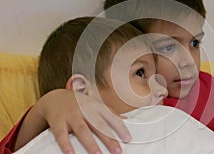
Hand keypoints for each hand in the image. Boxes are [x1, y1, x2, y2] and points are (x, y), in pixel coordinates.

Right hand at [16, 89, 130, 153]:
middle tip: (117, 150)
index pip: (110, 117)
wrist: (54, 97)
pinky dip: (66, 144)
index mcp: (95, 106)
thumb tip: (125, 119)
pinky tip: (71, 153)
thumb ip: (108, 112)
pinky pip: (61, 134)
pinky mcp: (58, 121)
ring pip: (82, 129)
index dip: (120, 127)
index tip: (127, 138)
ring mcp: (71, 115)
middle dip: (109, 139)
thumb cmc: (78, 103)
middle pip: (98, 125)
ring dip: (90, 143)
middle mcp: (84, 110)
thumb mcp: (94, 104)